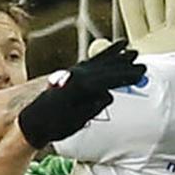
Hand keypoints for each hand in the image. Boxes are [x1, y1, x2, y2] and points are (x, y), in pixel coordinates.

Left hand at [17, 41, 146, 148]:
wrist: (33, 122)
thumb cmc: (54, 125)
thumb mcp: (76, 121)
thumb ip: (92, 108)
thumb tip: (108, 96)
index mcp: (79, 87)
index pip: (108, 79)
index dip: (125, 76)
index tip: (140, 73)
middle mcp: (76, 76)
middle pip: (104, 67)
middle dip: (123, 64)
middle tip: (140, 61)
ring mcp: (72, 73)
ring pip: (97, 61)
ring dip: (114, 55)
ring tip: (128, 49)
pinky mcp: (70, 75)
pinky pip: (89, 63)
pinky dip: (101, 57)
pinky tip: (109, 52)